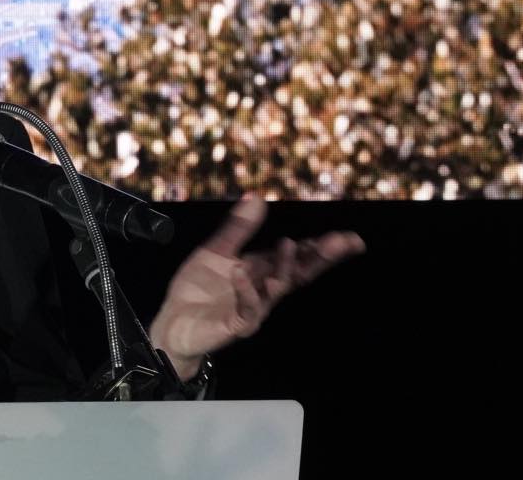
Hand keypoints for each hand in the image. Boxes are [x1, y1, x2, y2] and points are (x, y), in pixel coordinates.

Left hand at [149, 193, 365, 378]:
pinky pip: (247, 307)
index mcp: (262, 270)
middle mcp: (264, 290)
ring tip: (288, 244)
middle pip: (299, 273)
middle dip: (320, 258)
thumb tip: (257, 197)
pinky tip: (240, 272)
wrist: (174, 322)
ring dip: (284, 266)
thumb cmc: (198, 289)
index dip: (321, 247)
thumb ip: (237, 229)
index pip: (297, 257)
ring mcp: (253, 308)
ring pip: (277, 289)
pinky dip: (246, 290)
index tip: (348, 239)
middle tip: (342, 243)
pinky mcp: (237, 324)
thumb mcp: (216, 251)